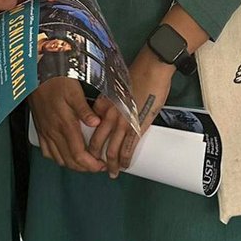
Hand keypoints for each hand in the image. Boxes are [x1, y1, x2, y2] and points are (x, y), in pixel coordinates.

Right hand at [27, 77, 103, 171]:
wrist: (36, 75)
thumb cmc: (56, 81)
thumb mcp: (74, 91)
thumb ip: (84, 109)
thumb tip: (96, 123)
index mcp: (64, 123)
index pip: (78, 153)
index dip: (90, 164)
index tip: (101, 165)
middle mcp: (53, 131)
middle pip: (69, 160)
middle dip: (84, 168)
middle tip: (97, 167)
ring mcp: (45, 132)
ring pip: (58, 158)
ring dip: (72, 165)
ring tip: (85, 163)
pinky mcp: (40, 130)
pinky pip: (47, 152)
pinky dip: (58, 158)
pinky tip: (65, 155)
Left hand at [89, 50, 174, 178]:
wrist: (152, 68)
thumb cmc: (138, 73)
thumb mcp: (117, 87)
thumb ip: (112, 100)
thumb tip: (113, 109)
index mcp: (102, 104)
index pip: (91, 128)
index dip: (89, 141)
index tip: (91, 149)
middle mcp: (109, 115)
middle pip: (96, 143)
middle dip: (95, 159)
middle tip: (97, 167)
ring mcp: (122, 122)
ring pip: (111, 150)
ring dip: (111, 164)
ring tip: (112, 172)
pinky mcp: (137, 126)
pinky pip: (128, 148)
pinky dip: (125, 160)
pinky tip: (124, 165)